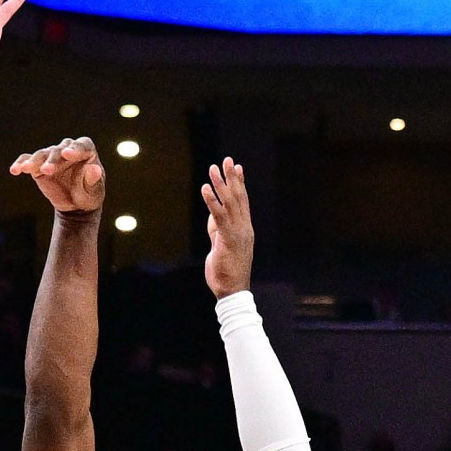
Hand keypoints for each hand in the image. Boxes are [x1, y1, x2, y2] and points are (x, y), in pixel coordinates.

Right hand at [9, 137, 105, 214]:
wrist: (76, 204)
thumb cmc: (88, 193)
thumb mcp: (94, 189)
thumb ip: (94, 179)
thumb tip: (95, 169)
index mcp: (86, 151)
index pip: (81, 145)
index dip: (75, 148)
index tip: (67, 154)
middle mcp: (67, 150)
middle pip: (58, 150)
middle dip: (52, 159)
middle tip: (47, 170)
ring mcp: (52, 157)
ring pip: (41, 154)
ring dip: (34, 161)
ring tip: (26, 169)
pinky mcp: (38, 166)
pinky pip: (27, 161)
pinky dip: (21, 163)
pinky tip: (15, 170)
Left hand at [201, 156, 255, 296]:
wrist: (233, 290)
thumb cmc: (226, 271)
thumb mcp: (221, 246)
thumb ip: (218, 230)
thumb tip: (213, 216)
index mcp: (244, 229)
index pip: (243, 201)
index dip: (240, 184)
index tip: (237, 167)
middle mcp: (244, 227)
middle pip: (239, 197)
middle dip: (232, 177)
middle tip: (227, 160)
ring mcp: (237, 232)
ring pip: (230, 203)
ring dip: (221, 184)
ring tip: (214, 168)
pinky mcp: (227, 239)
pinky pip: (219, 216)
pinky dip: (212, 201)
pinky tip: (206, 188)